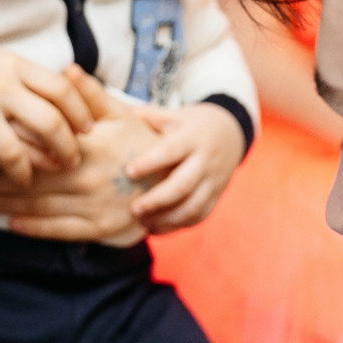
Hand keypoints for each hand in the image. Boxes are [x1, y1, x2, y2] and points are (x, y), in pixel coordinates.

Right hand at [0, 41, 98, 183]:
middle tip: (70, 163)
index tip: (88, 131)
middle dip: (65, 149)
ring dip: (26, 172)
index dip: (81, 113)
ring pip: (15, 152)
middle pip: (49, 123)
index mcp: (14, 66)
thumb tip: (70, 100)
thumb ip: (29, 78)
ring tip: (28, 179)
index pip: (62, 90)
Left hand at [0, 69, 152, 242]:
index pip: (36, 148)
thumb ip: (90, 95)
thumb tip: (67, 69)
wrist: (175, 179)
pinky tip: (10, 224)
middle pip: (30, 179)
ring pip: (39, 205)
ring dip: (5, 204)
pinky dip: (34, 229)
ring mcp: (93, 204)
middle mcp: (86, 176)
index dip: (5, 149)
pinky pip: (61, 229)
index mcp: (87, 146)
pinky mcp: (99, 227)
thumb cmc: (141, 142)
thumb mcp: (121, 113)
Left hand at [125, 102, 250, 233]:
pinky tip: (155, 228)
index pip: (171, 151)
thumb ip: (148, 117)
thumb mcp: (174, 116)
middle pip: (183, 185)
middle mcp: (205, 161)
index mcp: (192, 138)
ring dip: (167, 219)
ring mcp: (214, 181)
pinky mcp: (217, 196)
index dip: (150, 162)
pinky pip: (199, 216)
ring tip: (143, 223)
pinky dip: (177, 226)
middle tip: (134, 209)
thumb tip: (111, 113)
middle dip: (157, 200)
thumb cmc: (192, 125)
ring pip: (193, 207)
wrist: (231, 133)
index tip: (129, 171)